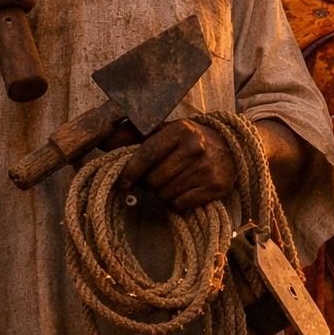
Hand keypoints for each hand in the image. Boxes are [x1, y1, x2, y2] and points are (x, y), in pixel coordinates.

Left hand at [110, 119, 235, 213]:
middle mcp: (195, 147)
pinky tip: (184, 190)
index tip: (123, 182)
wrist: (231, 149)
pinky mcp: (215, 187)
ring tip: (172, 182)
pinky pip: (180, 204)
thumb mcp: (164, 131)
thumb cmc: (190, 140)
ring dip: (163, 193)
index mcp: (181, 130)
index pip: (147, 153)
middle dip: (148, 183)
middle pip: (153, 179)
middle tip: (154, 178)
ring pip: (165, 194)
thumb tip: (102, 140)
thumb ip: (133, 136)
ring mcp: (206, 168)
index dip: (130, 170)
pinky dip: (178, 202)